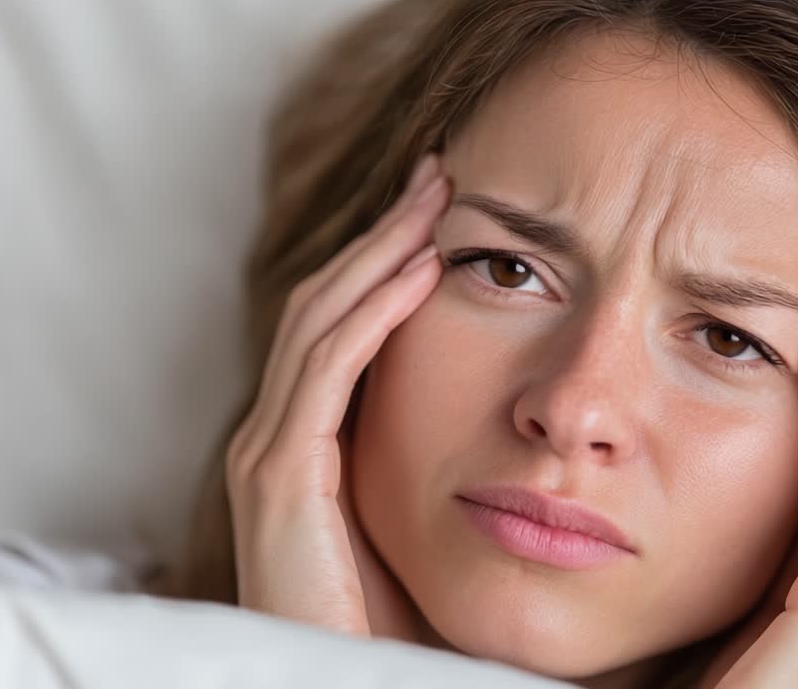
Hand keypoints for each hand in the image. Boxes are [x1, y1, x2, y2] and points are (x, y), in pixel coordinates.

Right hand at [225, 154, 448, 635]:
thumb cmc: (403, 622)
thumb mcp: (426, 520)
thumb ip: (445, 458)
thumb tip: (524, 410)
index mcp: (309, 444)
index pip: (344, 325)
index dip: (387, 260)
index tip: (443, 211)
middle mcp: (279, 438)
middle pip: (327, 304)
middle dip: (384, 235)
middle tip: (439, 175)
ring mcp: (273, 455)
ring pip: (322, 321)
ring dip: (378, 252)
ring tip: (436, 198)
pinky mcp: (282, 480)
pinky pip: (329, 372)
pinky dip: (370, 314)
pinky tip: (420, 270)